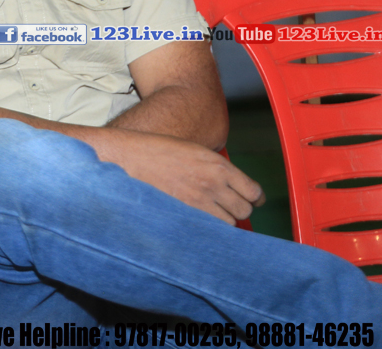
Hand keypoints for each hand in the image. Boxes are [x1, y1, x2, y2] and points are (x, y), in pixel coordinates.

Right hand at [103, 129, 264, 223]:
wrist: (128, 156)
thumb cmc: (156, 150)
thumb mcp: (194, 151)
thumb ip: (216, 169)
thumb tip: (231, 187)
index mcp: (218, 166)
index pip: (253, 191)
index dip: (254, 198)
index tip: (251, 200)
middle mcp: (213, 185)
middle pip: (245, 210)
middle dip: (239, 209)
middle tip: (228, 206)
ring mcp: (198, 202)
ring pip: (229, 224)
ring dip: (223, 220)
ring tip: (210, 213)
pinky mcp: (183, 215)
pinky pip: (208, 230)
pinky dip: (207, 229)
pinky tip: (198, 221)